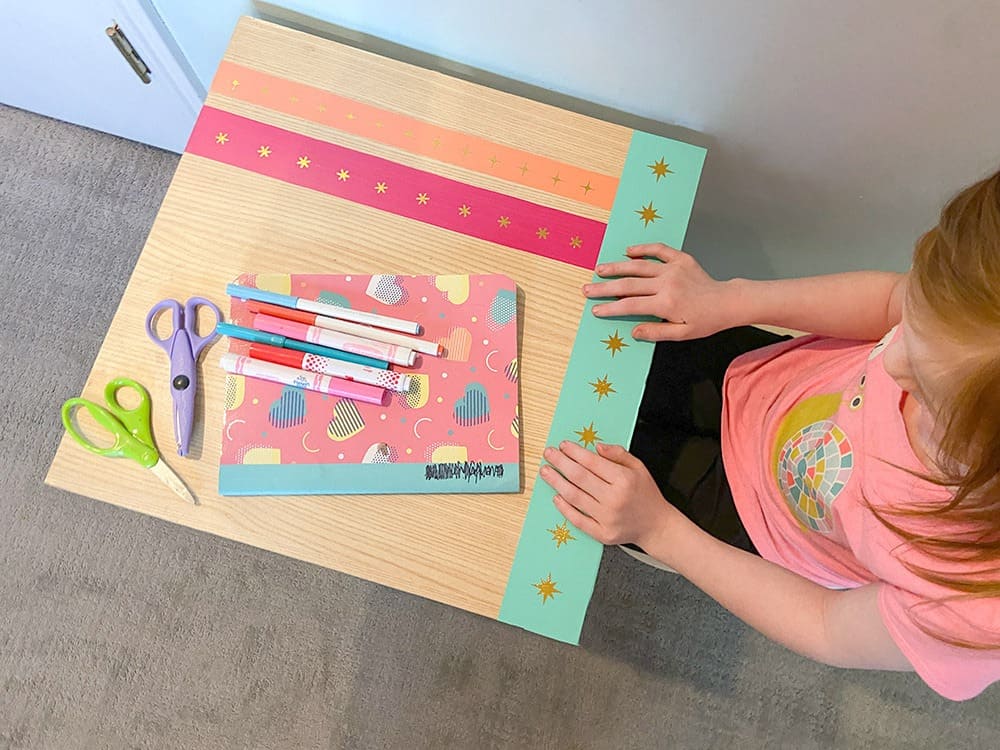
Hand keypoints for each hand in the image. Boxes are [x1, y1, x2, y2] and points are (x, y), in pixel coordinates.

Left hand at [539, 441, 678, 547]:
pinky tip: (556, 496)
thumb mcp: (639, 467)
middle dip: (560, 463)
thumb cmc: (646, 495)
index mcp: (624, 480)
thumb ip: (618, 454)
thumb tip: (596, 447)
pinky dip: (564, 508)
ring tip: (546, 472)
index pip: (592, 462)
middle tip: (549, 454)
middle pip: (579, 477)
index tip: (563, 445)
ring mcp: (607, 518)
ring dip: (556, 482)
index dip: (575, 452)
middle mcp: (615, 498)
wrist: (656, 525)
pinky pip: (577, 519)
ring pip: (574, 496)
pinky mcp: (602, 533)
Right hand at [584, 243, 741, 340]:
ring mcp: (673, 269)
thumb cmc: (705, 320)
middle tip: (588, 289)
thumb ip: (656, 333)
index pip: (630, 306)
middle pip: (628, 285)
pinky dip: (642, 249)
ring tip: (599, 270)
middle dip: (605, 288)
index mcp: (666, 304)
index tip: (596, 309)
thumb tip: (633, 332)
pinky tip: (628, 251)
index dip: (611, 308)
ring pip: (638, 266)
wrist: (726, 302)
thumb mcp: (682, 334)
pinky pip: (658, 250)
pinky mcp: (680, 259)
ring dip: (616, 267)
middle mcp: (667, 283)